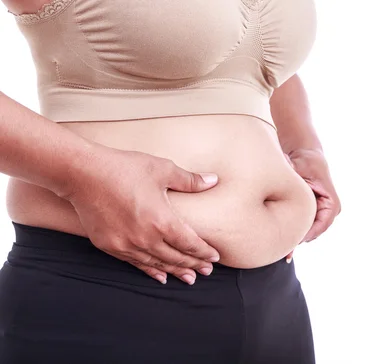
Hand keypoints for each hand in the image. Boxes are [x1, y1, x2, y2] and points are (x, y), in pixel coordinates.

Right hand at [59, 143, 220, 284]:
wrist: (83, 174)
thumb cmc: (124, 168)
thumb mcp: (162, 169)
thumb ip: (189, 180)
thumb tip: (213, 181)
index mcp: (162, 221)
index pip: (189, 243)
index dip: (204, 252)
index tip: (215, 257)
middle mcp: (145, 238)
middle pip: (176, 257)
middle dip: (194, 265)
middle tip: (207, 271)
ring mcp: (126, 245)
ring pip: (157, 264)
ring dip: (175, 271)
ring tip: (190, 278)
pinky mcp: (110, 246)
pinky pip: (136, 263)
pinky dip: (151, 271)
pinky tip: (160, 276)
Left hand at [284, 148, 340, 261]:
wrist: (307, 155)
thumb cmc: (305, 160)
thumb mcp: (298, 167)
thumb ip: (291, 174)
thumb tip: (281, 175)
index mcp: (331, 202)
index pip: (321, 224)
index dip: (307, 234)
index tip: (292, 241)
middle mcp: (331, 210)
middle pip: (315, 231)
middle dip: (299, 240)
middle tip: (284, 253)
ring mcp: (323, 213)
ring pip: (310, 231)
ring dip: (297, 239)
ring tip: (284, 253)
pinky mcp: (315, 214)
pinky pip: (306, 227)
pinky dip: (296, 234)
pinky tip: (286, 251)